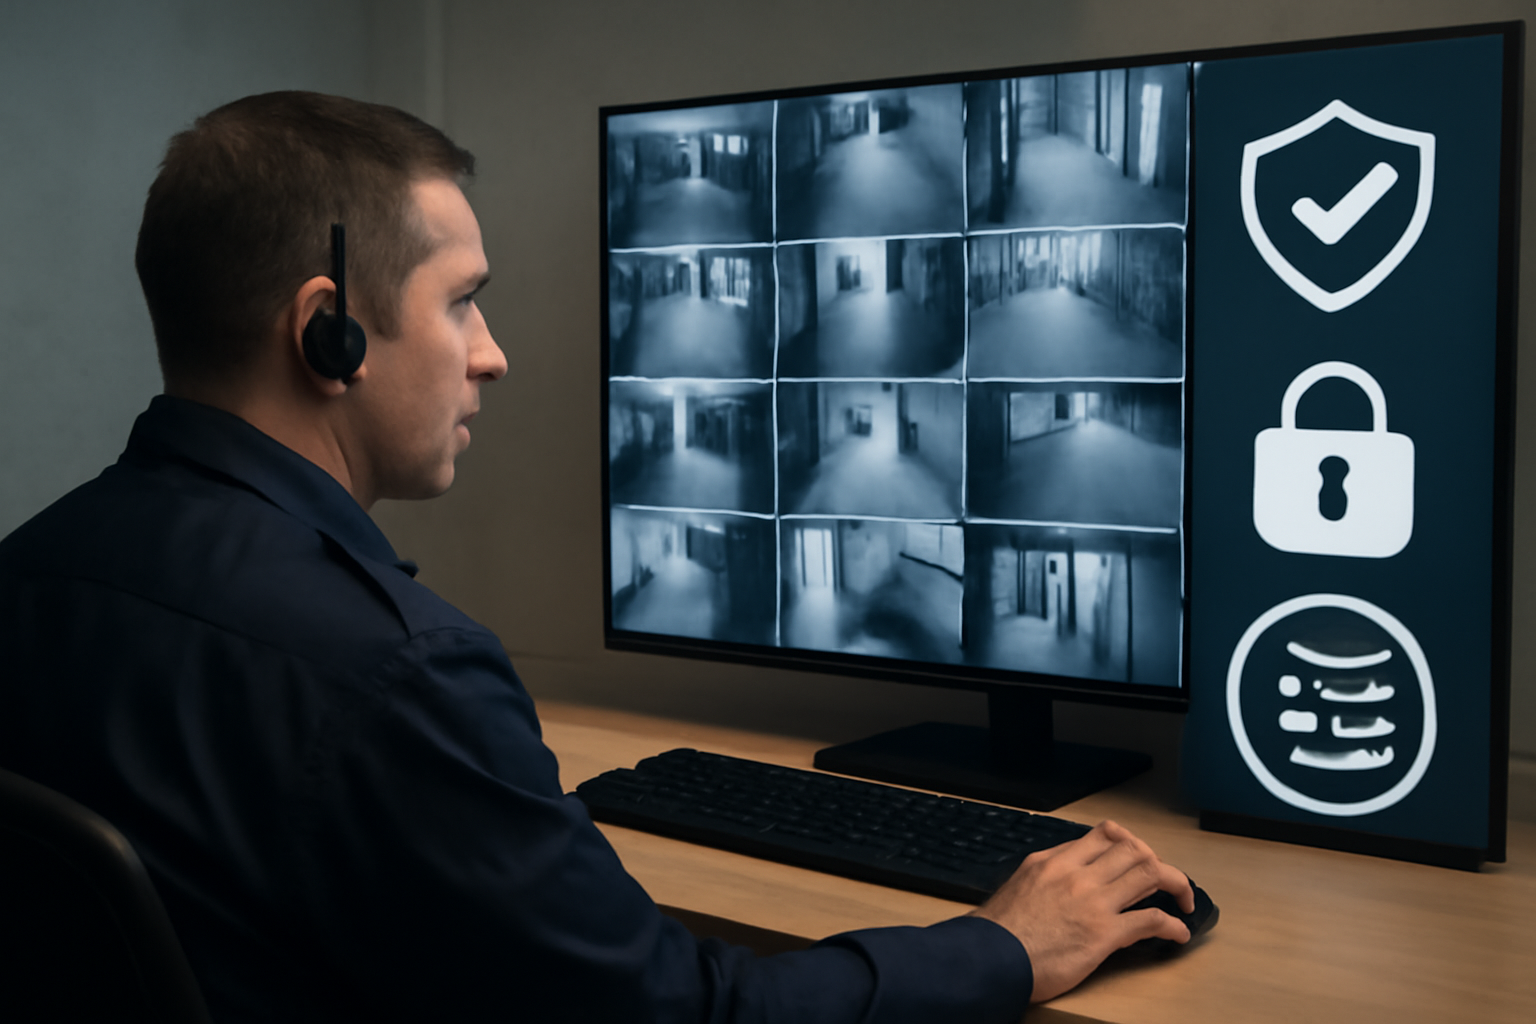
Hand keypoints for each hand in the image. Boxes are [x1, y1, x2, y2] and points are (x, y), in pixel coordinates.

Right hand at [968, 819, 1193, 1002]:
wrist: (989, 957)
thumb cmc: (999, 929)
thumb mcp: (1021, 883)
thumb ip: (1048, 873)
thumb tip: (1065, 874)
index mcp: (1055, 860)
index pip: (1104, 835)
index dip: (1130, 844)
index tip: (1136, 858)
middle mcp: (1077, 874)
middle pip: (1133, 849)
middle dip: (1157, 862)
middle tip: (1164, 881)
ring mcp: (1093, 902)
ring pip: (1149, 874)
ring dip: (1175, 885)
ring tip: (1183, 901)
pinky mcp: (1103, 935)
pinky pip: (1150, 920)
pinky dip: (1172, 925)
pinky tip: (1178, 933)